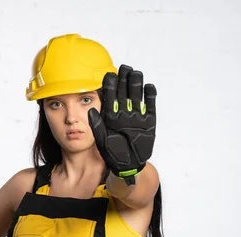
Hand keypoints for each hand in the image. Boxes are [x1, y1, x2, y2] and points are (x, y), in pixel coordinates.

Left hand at [88, 64, 156, 184]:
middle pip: (124, 93)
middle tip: (124, 67)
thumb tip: (90, 110)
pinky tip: (149, 86)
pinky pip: (150, 107)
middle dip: (124, 80)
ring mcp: (137, 117)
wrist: (129, 165)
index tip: (109, 74)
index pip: (110, 97)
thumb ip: (97, 125)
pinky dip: (150, 97)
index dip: (110, 86)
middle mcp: (124, 115)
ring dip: (136, 85)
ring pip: (137, 97)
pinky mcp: (149, 122)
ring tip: (136, 73)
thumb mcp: (102, 140)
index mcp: (111, 117)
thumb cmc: (113, 154)